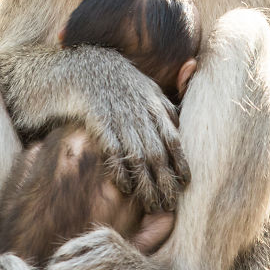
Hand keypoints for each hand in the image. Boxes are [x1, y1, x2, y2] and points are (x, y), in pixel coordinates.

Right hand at [80, 50, 189, 210]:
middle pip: (157, 153)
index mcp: (154, 104)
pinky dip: (120, 169)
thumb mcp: (145, 87)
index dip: (181, 163)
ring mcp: (119, 115)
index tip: (186, 185)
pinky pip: (112, 148)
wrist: (83, 63)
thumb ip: (163, 106)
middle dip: (164, 181)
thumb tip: (179, 125)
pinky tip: (124, 187)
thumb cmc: (117, 81)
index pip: (173, 139)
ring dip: (146, 183)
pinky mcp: (97, 118)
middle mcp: (139, 112)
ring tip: (151, 204)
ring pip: (138, 155)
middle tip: (169, 206)